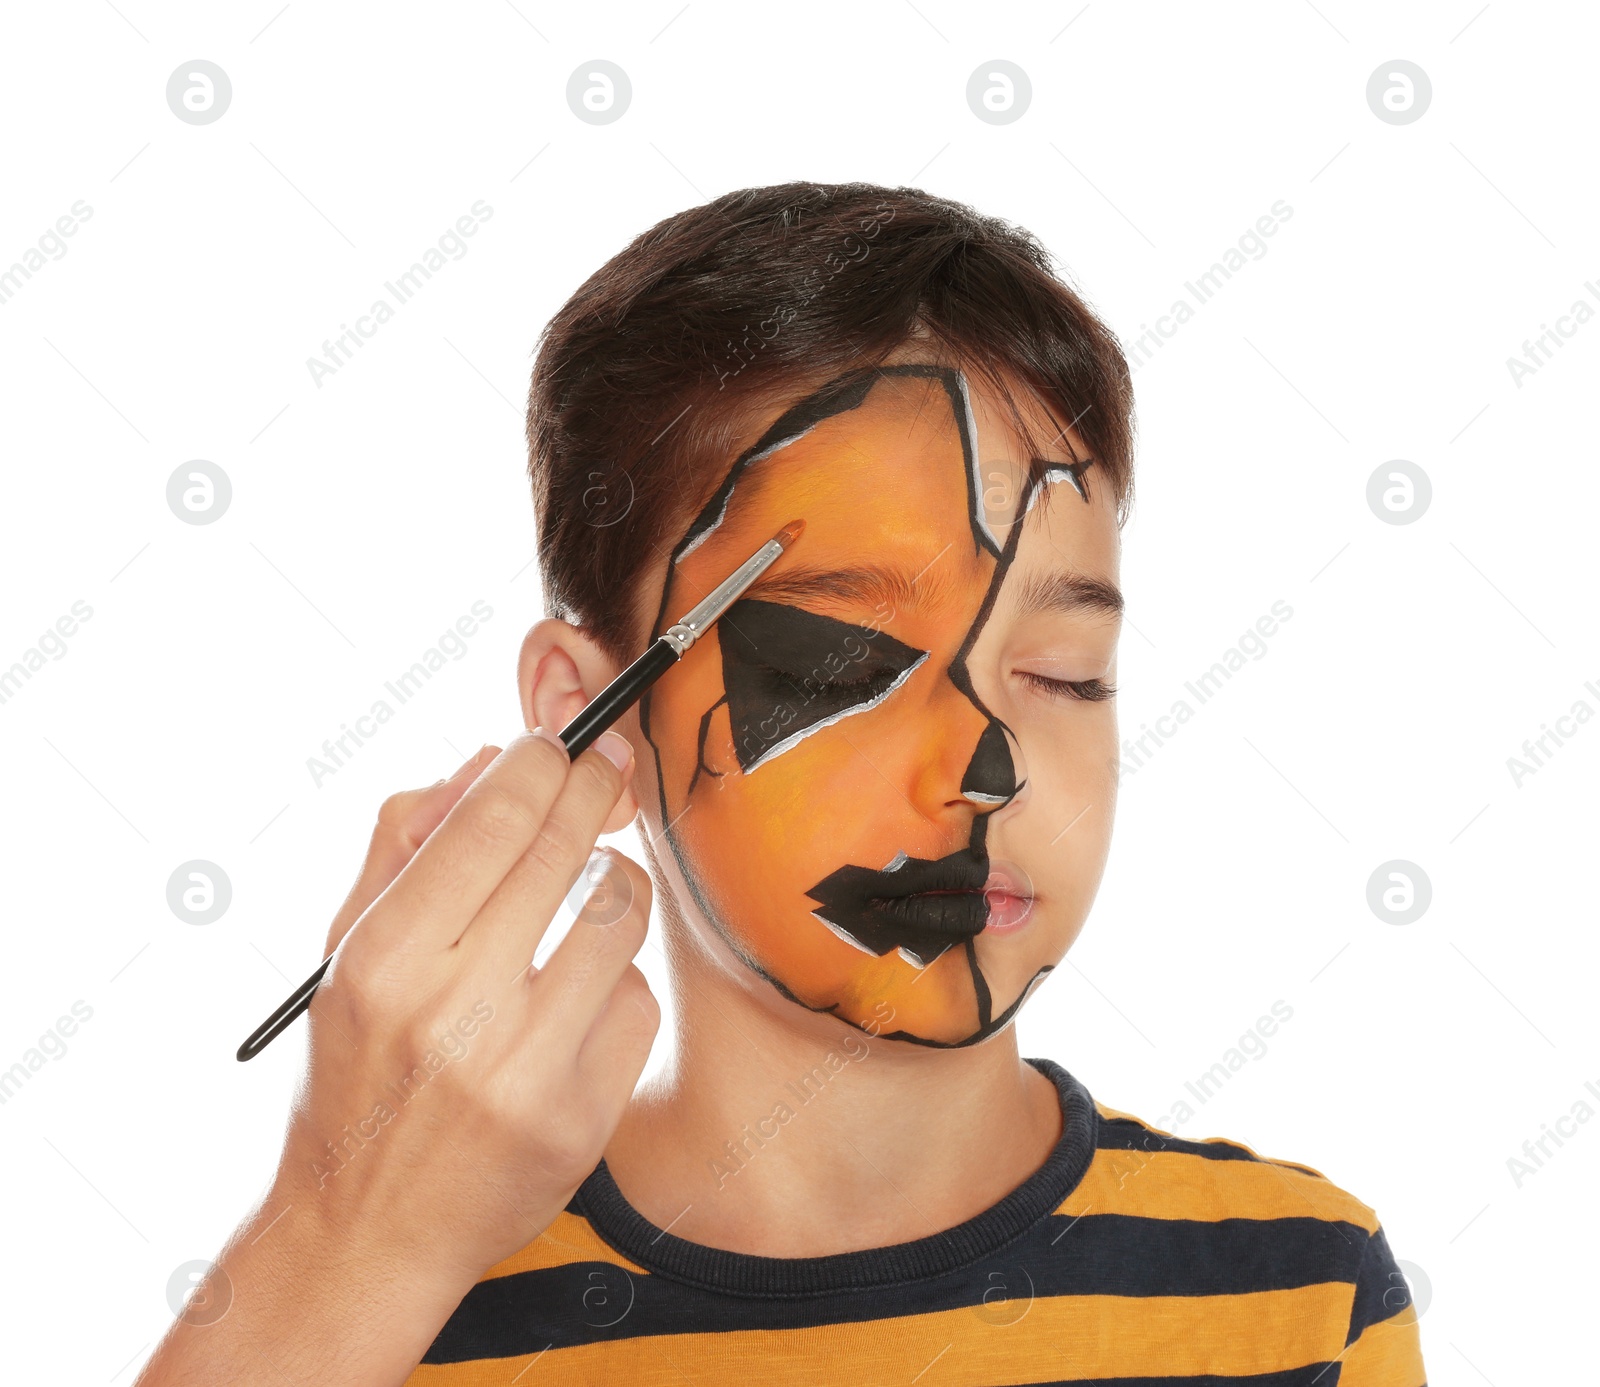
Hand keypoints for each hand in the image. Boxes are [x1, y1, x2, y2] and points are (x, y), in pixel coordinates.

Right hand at [137, 728, 656, 1386]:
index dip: (543, 760)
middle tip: (604, 771)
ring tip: (592, 886)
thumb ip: (405, 843)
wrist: (366, 1231)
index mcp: (384, 959)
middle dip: (595, 788)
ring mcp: (526, 1070)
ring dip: (617, 880)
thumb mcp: (345, 951)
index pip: (494, 816)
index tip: (558, 746)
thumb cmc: (357, 1070)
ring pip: (622, 912)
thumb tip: (489, 760)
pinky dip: (617, 982)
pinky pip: (639, 999)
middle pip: (568, 848)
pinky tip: (579, 997)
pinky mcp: (582, 1118)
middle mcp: (454, 1011)